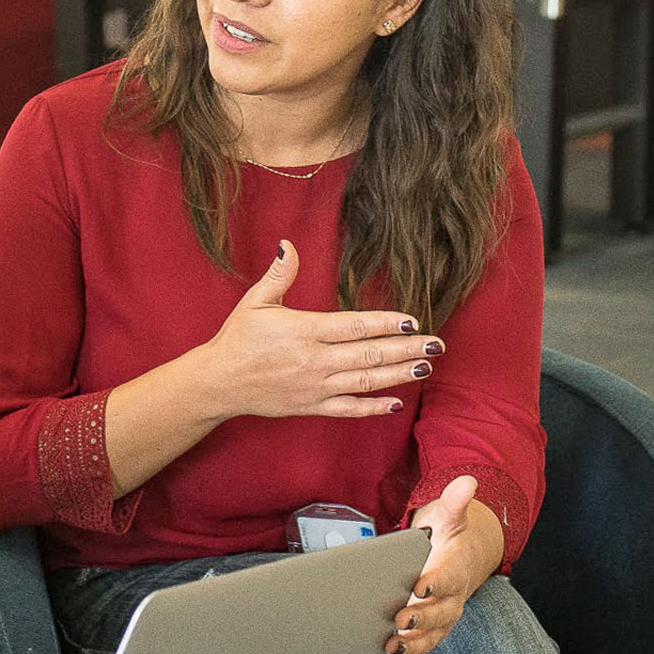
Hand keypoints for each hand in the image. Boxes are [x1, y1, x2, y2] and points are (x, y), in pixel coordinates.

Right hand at [188, 240, 438, 421]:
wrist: (218, 383)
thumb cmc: (237, 339)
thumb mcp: (255, 302)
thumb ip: (279, 275)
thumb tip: (288, 245)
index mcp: (303, 331)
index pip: (353, 327)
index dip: (384, 324)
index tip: (411, 320)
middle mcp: (314, 361)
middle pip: (369, 355)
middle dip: (406, 349)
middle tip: (436, 344)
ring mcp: (315, 387)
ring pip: (365, 382)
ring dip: (398, 375)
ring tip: (425, 368)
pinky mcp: (312, 407)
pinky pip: (348, 409)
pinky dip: (373, 408)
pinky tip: (396, 403)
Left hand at [381, 476, 503, 653]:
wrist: (460, 562)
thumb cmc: (448, 540)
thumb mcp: (450, 518)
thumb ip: (455, 503)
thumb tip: (468, 482)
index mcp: (455, 570)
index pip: (448, 578)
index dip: (435, 583)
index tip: (419, 586)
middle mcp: (452, 601)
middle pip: (439, 614)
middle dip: (420, 619)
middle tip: (399, 621)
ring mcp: (441, 621)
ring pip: (430, 639)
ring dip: (410, 646)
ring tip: (389, 650)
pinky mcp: (429, 635)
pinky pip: (419, 652)